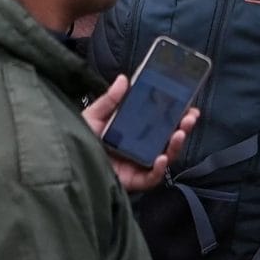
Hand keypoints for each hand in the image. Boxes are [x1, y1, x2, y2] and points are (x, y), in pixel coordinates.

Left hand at [81, 77, 197, 194]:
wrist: (69, 160)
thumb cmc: (81, 137)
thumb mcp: (95, 115)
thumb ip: (110, 99)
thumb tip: (123, 78)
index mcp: (135, 130)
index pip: (161, 122)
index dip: (176, 114)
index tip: (188, 104)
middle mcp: (141, 147)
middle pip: (168, 138)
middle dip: (183, 127)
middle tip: (191, 116)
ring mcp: (140, 164)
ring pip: (166, 156)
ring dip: (176, 145)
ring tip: (180, 132)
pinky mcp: (134, 180)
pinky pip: (152, 177)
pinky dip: (159, 169)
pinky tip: (161, 158)